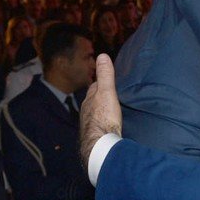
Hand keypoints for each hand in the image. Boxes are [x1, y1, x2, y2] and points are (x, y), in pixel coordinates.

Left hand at [79, 54, 122, 169]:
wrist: (100, 144)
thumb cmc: (104, 116)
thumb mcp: (107, 92)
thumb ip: (105, 75)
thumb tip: (102, 55)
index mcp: (90, 99)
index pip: (95, 86)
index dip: (101, 82)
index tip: (108, 78)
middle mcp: (87, 110)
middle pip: (94, 99)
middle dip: (101, 95)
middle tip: (112, 92)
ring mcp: (90, 123)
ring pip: (96, 112)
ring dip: (103, 109)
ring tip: (112, 107)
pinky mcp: (96, 134)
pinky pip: (100, 123)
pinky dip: (105, 120)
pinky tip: (111, 123)